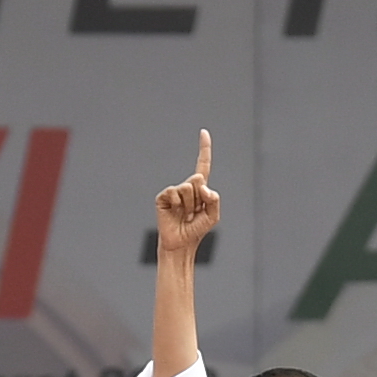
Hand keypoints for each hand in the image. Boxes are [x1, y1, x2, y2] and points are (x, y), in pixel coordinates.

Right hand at [153, 129, 223, 264]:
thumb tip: (202, 185)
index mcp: (199, 189)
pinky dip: (176, 204)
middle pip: (198, 180)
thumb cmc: (196, 230)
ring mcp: (174, 192)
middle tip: (194, 212)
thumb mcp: (213, 216)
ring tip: (185, 215)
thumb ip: (213, 199)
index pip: (203, 165)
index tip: (203, 132)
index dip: (204, 149)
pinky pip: (173, 193)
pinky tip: (174, 213)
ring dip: (189, 205)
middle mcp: (186, 187)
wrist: (180, 244)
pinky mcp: (163, 197)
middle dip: (199, 198)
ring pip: (187, 188)